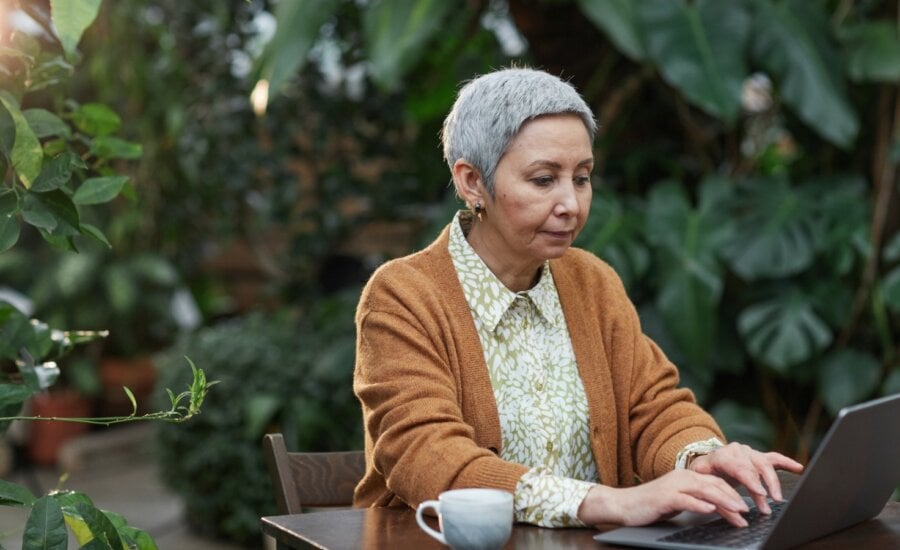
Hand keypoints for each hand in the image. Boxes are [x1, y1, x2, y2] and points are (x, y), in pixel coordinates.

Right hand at [577, 469, 751, 527]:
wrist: (623, 504)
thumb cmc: (650, 505)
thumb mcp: (677, 501)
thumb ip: (696, 500)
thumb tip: (717, 508)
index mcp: (686, 477)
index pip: (715, 482)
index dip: (733, 493)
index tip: (747, 506)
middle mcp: (682, 477)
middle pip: (714, 485)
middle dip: (734, 498)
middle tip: (748, 511)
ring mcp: (673, 486)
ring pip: (704, 491)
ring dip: (724, 501)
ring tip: (738, 511)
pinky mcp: (664, 497)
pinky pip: (686, 499)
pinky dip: (700, 504)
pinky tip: (711, 510)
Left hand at [688, 442, 803, 515]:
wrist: (708, 462)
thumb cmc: (705, 472)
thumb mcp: (700, 476)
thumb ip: (706, 481)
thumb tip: (715, 490)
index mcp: (722, 455)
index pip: (739, 467)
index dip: (751, 480)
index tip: (761, 493)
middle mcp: (738, 451)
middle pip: (755, 468)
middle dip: (764, 486)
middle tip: (770, 502)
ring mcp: (749, 452)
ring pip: (766, 465)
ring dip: (774, 482)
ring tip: (778, 498)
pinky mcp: (759, 456)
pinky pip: (775, 458)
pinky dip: (787, 462)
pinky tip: (798, 467)